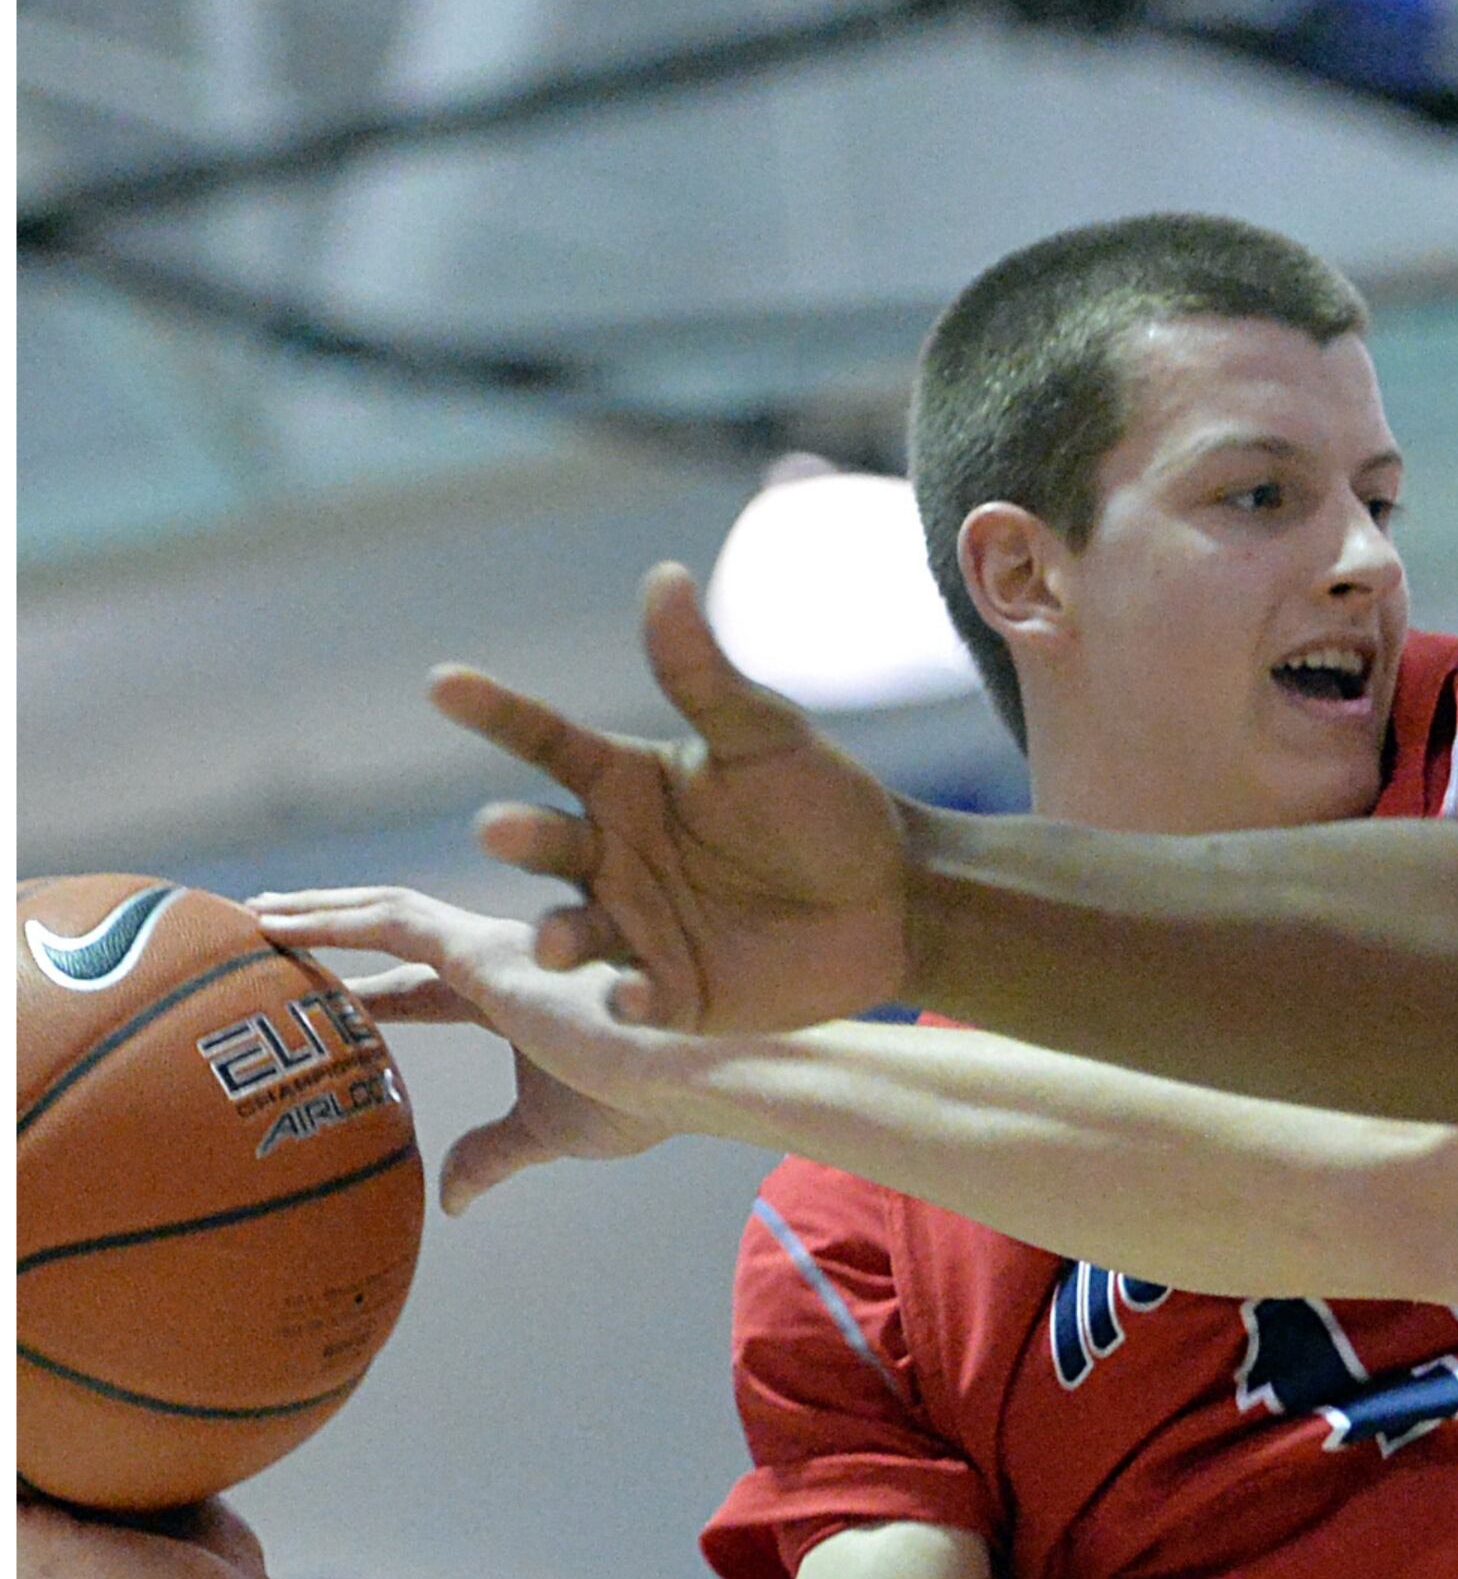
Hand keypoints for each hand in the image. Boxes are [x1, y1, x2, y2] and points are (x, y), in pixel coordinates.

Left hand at [246, 887, 681, 1212]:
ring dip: (318, 910)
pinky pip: (388, 921)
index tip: (319, 997)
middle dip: (337, 927)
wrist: (693, 1072)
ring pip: (386, 912)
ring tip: (257, 912)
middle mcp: (506, 959)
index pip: (426, 989)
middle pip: (401, 936)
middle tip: (271, 922)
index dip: (372, 993)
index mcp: (520, 997)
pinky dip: (330, 918)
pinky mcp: (488, 948)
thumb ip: (493, 1152)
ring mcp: (496, 947)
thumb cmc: (640, 1097)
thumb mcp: (547, 1132)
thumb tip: (449, 1198)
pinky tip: (280, 921)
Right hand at [405, 561, 912, 1033]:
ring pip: (572, 931)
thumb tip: (665, 575)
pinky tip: (629, 1000)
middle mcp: (608, 854)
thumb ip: (703, 674)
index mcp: (623, 783)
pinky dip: (627, 1003)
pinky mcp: (669, 992)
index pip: (545, 741)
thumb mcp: (765, 736)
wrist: (892, 897)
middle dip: (516, 838)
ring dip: (557, 938)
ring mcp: (632, 926)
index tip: (443, 682)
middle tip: (498, 827)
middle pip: (542, 842)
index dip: (494, 712)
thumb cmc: (821, 805)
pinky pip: (636, 1000)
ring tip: (553, 944)